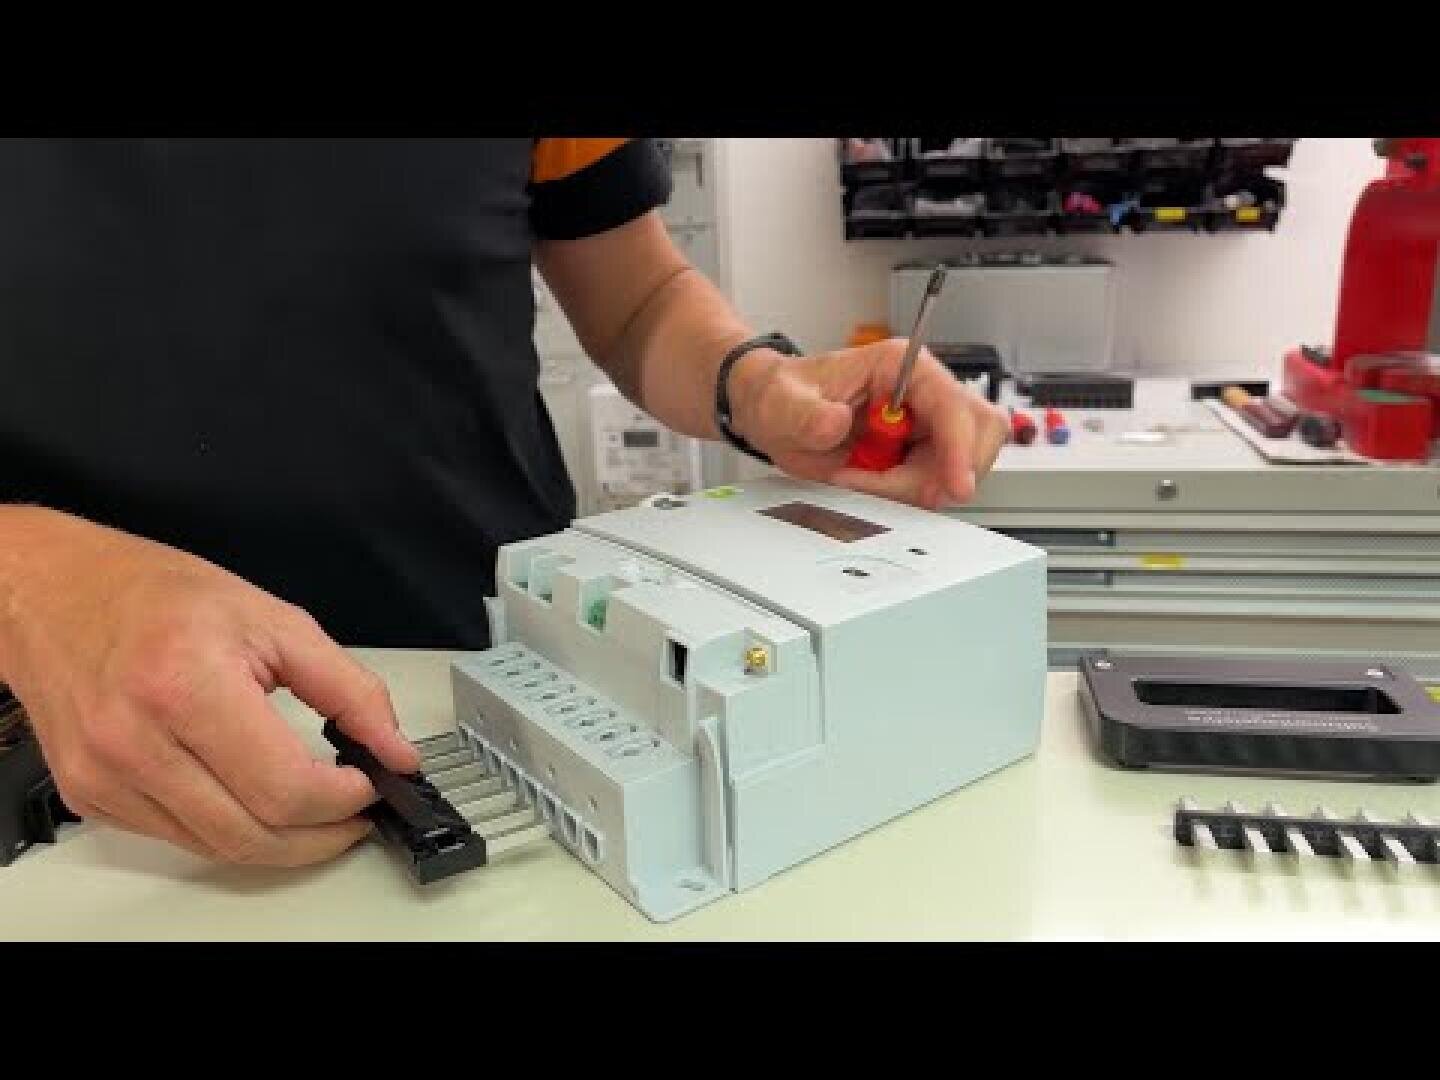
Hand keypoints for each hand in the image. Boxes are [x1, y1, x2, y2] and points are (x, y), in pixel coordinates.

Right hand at [0, 508, 420, 865]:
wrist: (54, 593)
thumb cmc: (154, 595)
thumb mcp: (274, 620)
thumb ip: (349, 689)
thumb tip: (393, 746)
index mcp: (185, 684)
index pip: (285, 788)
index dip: (345, 799)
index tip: (372, 782)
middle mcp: (135, 740)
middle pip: (255, 834)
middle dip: (323, 835)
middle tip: (356, 812)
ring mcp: (106, 777)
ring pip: (220, 849)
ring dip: (282, 843)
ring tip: (318, 813)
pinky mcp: (91, 798)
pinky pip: (180, 839)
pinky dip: (231, 829)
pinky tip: (255, 802)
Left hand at [729, 340, 1009, 508]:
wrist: (773, 413)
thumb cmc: (782, 395)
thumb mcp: (783, 403)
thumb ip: (807, 415)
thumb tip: (836, 422)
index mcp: (900, 366)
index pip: (954, 404)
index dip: (961, 447)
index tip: (954, 484)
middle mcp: (922, 393)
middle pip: (979, 434)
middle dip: (951, 471)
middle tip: (907, 493)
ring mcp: (923, 424)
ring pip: (959, 465)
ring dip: (919, 487)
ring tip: (863, 476)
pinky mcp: (917, 452)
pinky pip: (935, 482)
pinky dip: (908, 494)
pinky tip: (869, 482)